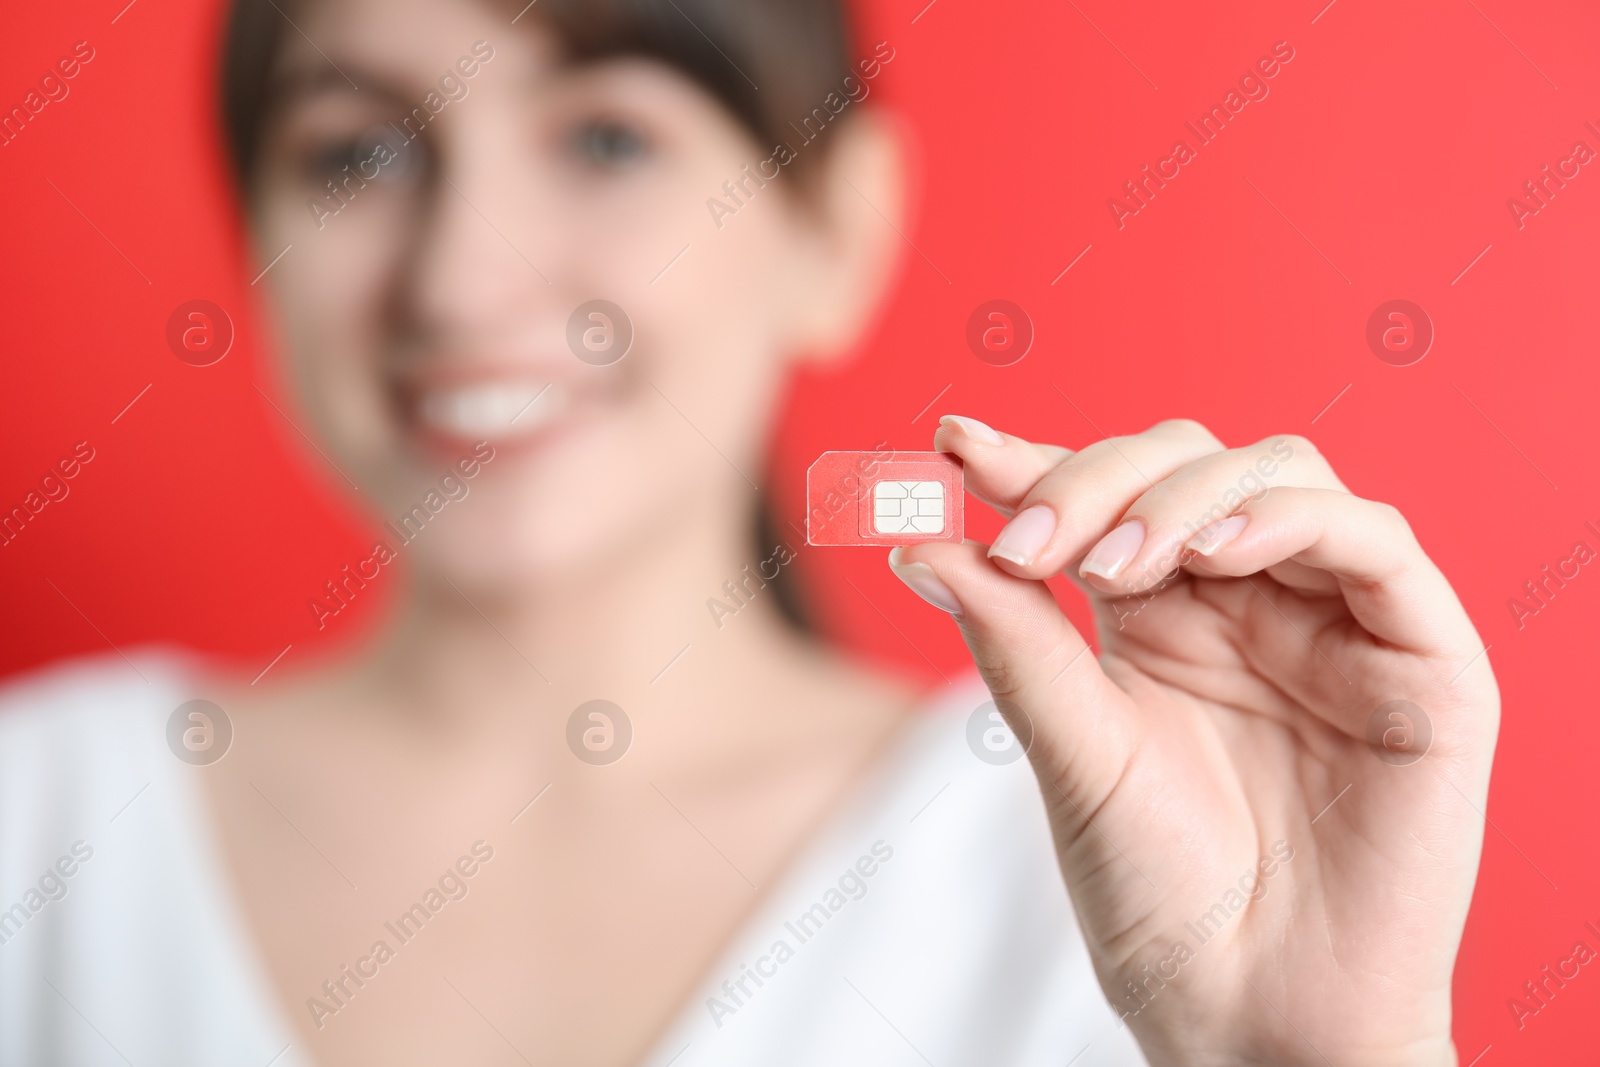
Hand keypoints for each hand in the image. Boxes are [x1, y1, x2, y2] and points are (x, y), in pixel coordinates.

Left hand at [888, 416, 1497, 1066]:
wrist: (1251, 1014)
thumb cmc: (1160, 896)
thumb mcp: (1074, 753)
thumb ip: (1015, 641)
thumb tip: (919, 541)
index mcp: (1158, 616)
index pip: (1102, 498)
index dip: (1031, 460)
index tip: (951, 445)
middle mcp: (1244, 599)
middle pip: (1183, 462)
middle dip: (1099, 479)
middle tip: (1032, 539)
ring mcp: (1332, 619)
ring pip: (1276, 474)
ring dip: (1185, 495)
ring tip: (1115, 562)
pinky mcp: (1420, 657)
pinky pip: (1374, 541)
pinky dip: (1292, 523)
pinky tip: (1214, 557)